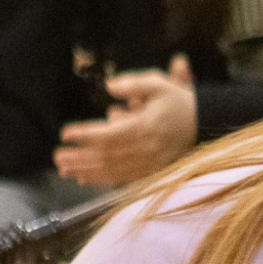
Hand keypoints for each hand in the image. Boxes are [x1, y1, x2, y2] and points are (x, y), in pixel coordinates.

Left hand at [54, 55, 196, 187]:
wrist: (205, 123)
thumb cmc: (178, 101)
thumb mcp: (158, 84)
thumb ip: (132, 84)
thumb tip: (109, 86)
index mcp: (145, 126)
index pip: (109, 133)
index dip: (85, 134)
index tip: (65, 133)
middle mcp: (146, 147)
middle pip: (106, 155)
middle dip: (80, 157)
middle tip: (57, 157)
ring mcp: (149, 161)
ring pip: (112, 169)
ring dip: (86, 170)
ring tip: (65, 169)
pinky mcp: (151, 170)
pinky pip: (123, 178)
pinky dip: (102, 180)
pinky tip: (84, 179)